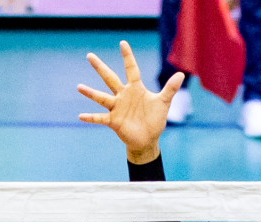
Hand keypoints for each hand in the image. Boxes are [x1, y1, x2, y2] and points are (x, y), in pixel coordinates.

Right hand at [78, 41, 182, 163]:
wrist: (148, 139)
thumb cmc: (154, 120)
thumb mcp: (163, 103)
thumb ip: (170, 88)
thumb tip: (181, 74)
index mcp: (135, 89)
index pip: (131, 69)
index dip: (128, 57)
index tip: (122, 43)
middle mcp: (123, 96)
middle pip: (110, 78)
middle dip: (100, 67)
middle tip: (89, 55)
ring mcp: (117, 108)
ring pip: (102, 98)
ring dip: (90, 92)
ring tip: (79, 86)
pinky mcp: (114, 121)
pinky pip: (100, 118)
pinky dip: (91, 117)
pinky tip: (81, 116)